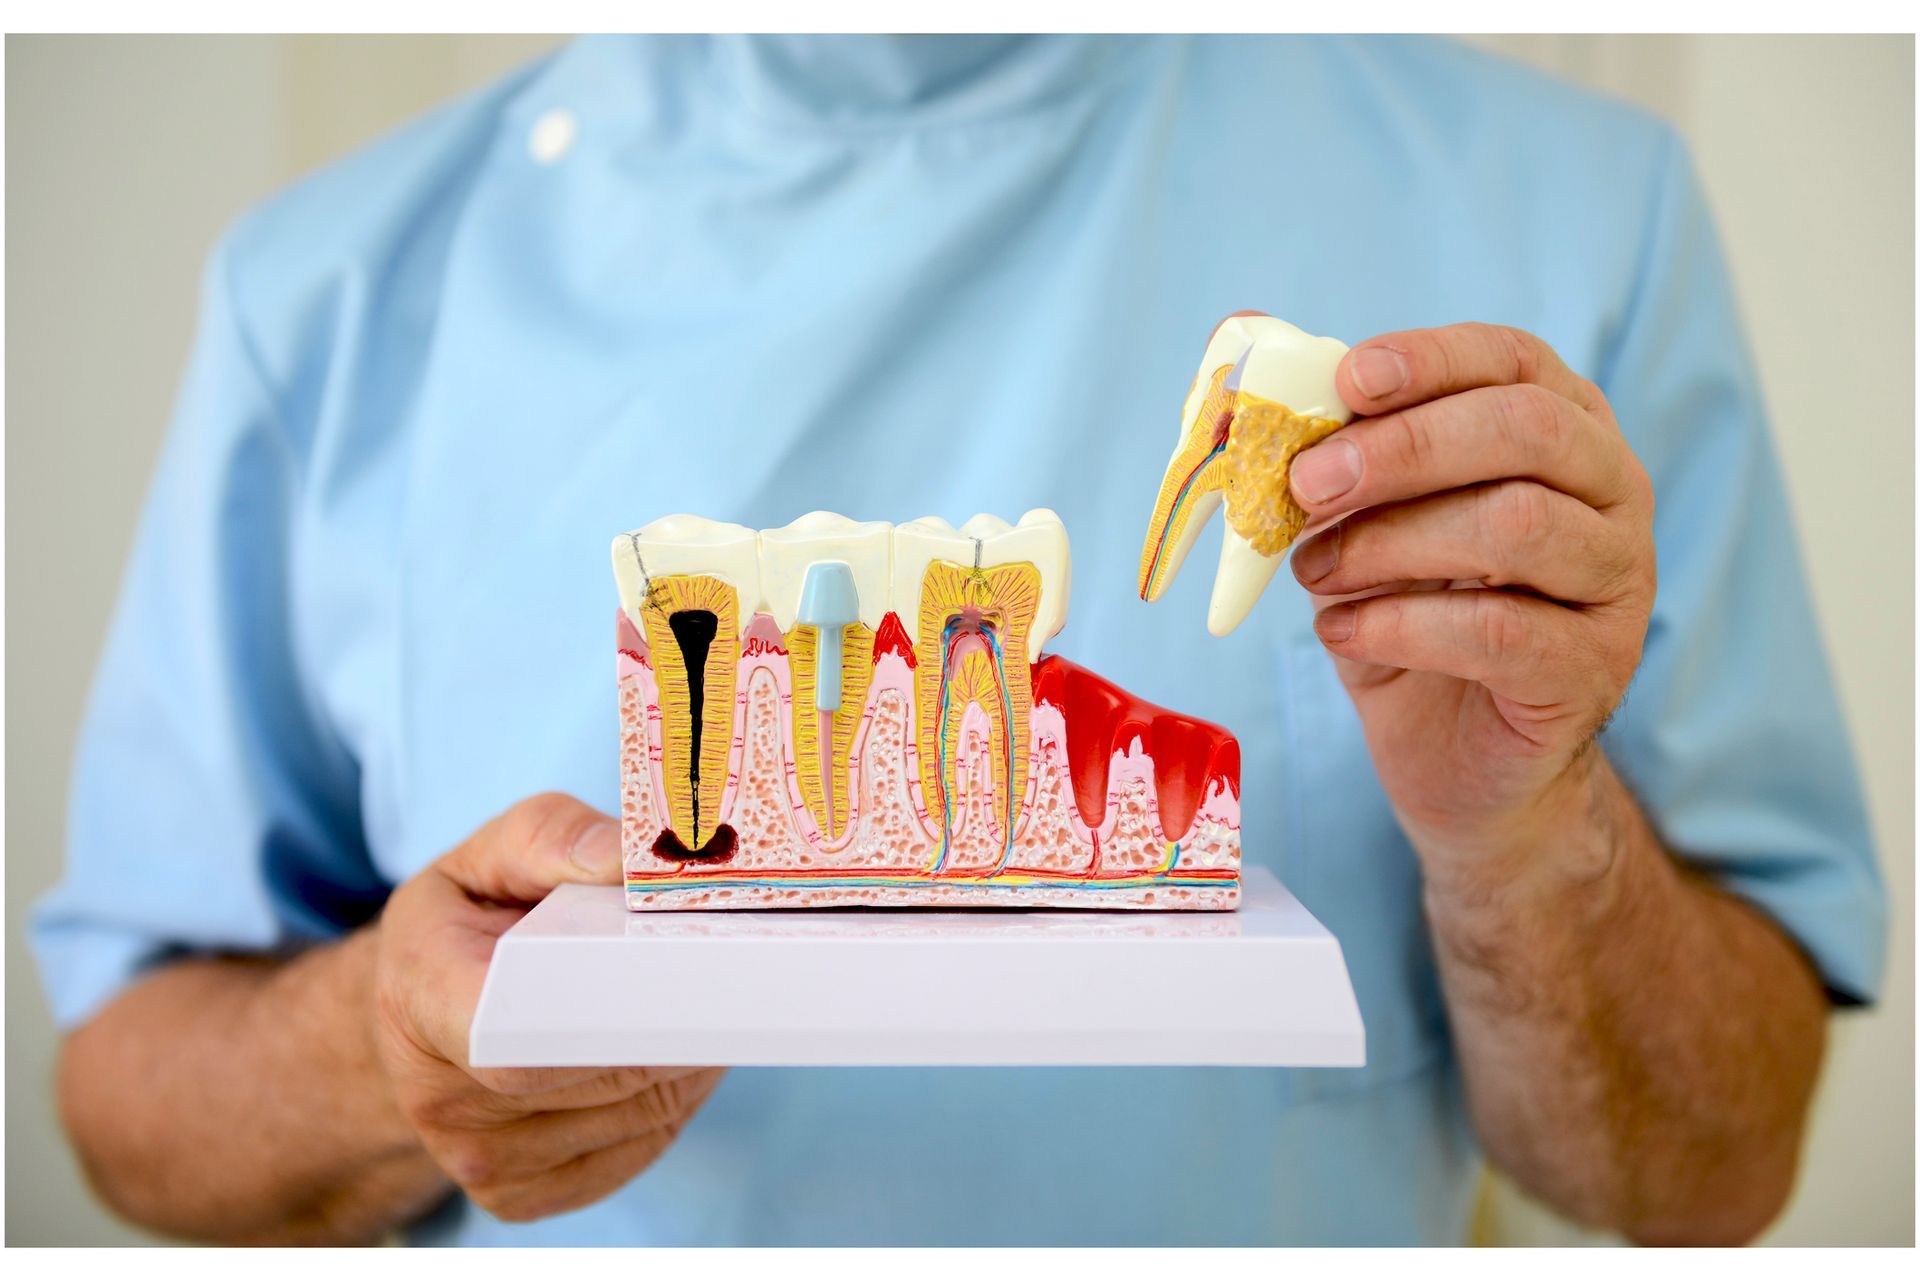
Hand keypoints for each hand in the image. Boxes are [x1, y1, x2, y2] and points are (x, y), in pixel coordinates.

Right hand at [372, 793, 722, 1222]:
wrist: (418, 1009)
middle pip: (601, 1072)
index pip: (519, 1027)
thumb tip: (630, 857)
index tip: (681, 965)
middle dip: (679, 1021)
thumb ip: (560, 839)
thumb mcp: (497, 851)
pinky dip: (674, 1104)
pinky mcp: (518, 1196)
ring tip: (703, 1003)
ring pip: (635, 1114)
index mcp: (424, 992)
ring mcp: (477, 1158)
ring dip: (692, 1061)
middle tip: (734, 970)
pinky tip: (676, 1056)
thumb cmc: (471, 917)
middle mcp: (439, 1095)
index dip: (610, 1005)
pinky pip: (635, 1153)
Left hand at [1286, 323, 1655, 875]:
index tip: (1348, 380)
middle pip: (1525, 431)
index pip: (1514, 360)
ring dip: (1392, 542)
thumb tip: (1274, 427)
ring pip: (1518, 525)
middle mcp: (1611, 493)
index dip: (1431, 359)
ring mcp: (1617, 582)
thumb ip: (1345, 474)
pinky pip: (1501, 630)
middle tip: (1308, 483)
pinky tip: (1342, 632)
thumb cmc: (1415, 623)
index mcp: (1562, 431)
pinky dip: (1402, 626)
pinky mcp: (1593, 669)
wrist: (1461, 763)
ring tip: (1315, 571)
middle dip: (1404, 447)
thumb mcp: (1370, 531)